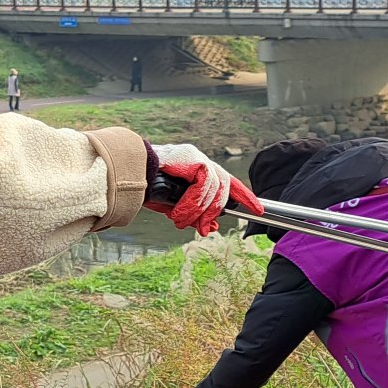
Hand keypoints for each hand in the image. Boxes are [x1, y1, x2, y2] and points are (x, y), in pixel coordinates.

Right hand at [147, 144, 262, 235]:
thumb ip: (194, 215)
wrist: (129, 174)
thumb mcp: (176, 207)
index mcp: (198, 170)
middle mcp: (201, 161)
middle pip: (224, 188)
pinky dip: (193, 203)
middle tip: (203, 230)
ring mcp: (198, 157)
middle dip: (215, 212)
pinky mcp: (194, 159)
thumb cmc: (147, 188)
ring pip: (214, 189)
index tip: (258, 210)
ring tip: (180, 221)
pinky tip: (178, 212)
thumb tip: (211, 227)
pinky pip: (204, 186)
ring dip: (198, 211)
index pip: (228, 182)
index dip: (244, 196)